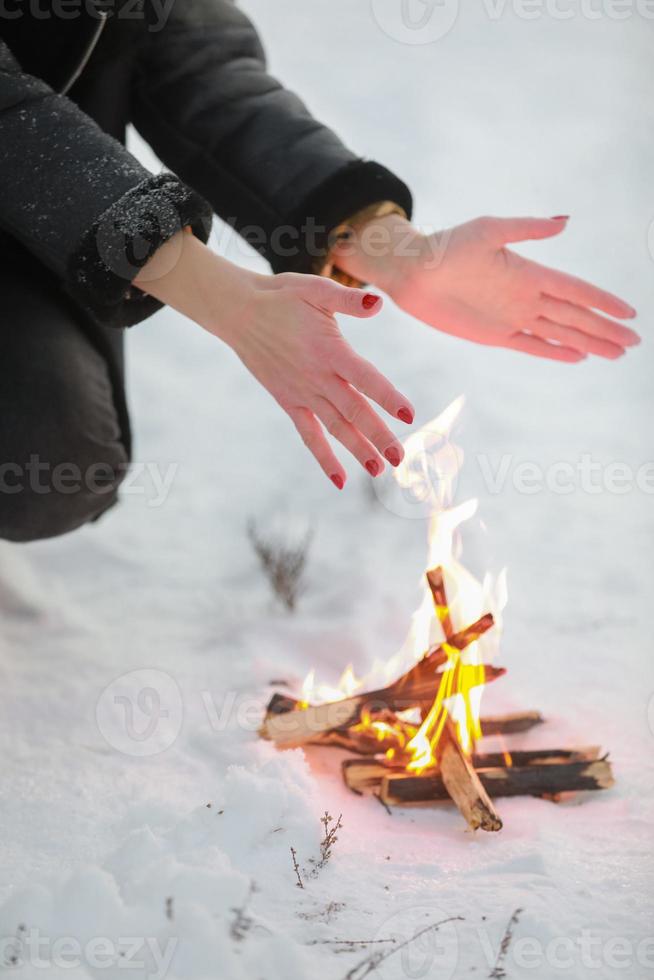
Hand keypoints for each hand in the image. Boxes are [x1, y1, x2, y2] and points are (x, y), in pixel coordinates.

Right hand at [219, 273, 413, 487]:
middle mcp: (317, 377)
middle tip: (400, 458)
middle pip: (353, 411)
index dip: (387, 396)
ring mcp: (302, 393)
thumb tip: (378, 303)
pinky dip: (324, 457)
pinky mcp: (289, 402)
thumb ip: (348, 299)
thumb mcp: (315, 289)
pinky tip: (340, 480)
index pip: (365, 377)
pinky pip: (309, 435)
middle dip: (378, 436)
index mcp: (329, 350)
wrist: (239, 312)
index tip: (409, 415)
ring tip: (378, 470)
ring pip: (335, 427)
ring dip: (357, 450)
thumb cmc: (282, 297)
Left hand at [336, 215, 639, 361]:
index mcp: (529, 272)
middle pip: (575, 317)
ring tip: (615, 353)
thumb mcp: (488, 230)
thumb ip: (527, 229)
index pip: (576, 291)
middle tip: (634, 342)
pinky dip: (554, 353)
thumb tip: (565, 222)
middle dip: (605, 329)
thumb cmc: (447, 245)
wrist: (413, 273)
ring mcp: (511, 317)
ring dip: (588, 343)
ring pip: (559, 334)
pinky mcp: (493, 335)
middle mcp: (526, 296)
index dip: (603, 302)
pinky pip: (531, 346)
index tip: (630, 313)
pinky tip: (577, 357)